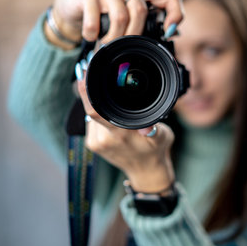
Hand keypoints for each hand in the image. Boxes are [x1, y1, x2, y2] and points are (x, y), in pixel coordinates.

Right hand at [44, 0, 183, 47]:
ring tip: (104, 45)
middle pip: (140, 11)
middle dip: (131, 36)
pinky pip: (95, 18)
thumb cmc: (105, 19)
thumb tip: (169, 35)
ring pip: (120, 16)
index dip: (175, 15)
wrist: (74, 11)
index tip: (167, 34)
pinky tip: (90, 36)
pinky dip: (92, 33)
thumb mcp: (128, 25)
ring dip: (112, 38)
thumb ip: (147, 29)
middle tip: (121, 47)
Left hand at [77, 71, 174, 192]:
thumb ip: (155, 129)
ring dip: (99, 107)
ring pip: (90, 115)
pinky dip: (99, 117)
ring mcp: (96, 143)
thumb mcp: (162, 137)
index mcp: (120, 134)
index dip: (86, 91)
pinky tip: (110, 118)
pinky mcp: (92, 145)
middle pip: (91, 109)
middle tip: (98, 78)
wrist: (145, 171)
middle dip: (94, 94)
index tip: (84, 73)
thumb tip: (149, 127)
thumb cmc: (155, 151)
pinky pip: (91, 123)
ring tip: (114, 106)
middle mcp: (104, 139)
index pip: (95, 110)